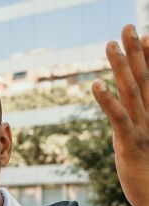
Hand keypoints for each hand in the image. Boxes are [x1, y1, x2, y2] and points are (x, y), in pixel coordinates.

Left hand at [92, 24, 148, 205]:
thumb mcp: (145, 144)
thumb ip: (137, 124)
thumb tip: (133, 106)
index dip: (148, 58)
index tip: (144, 35)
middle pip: (144, 78)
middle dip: (135, 52)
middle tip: (127, 27)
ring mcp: (143, 129)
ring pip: (132, 91)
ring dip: (121, 66)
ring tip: (111, 44)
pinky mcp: (131, 144)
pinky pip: (119, 118)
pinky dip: (107, 101)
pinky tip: (96, 85)